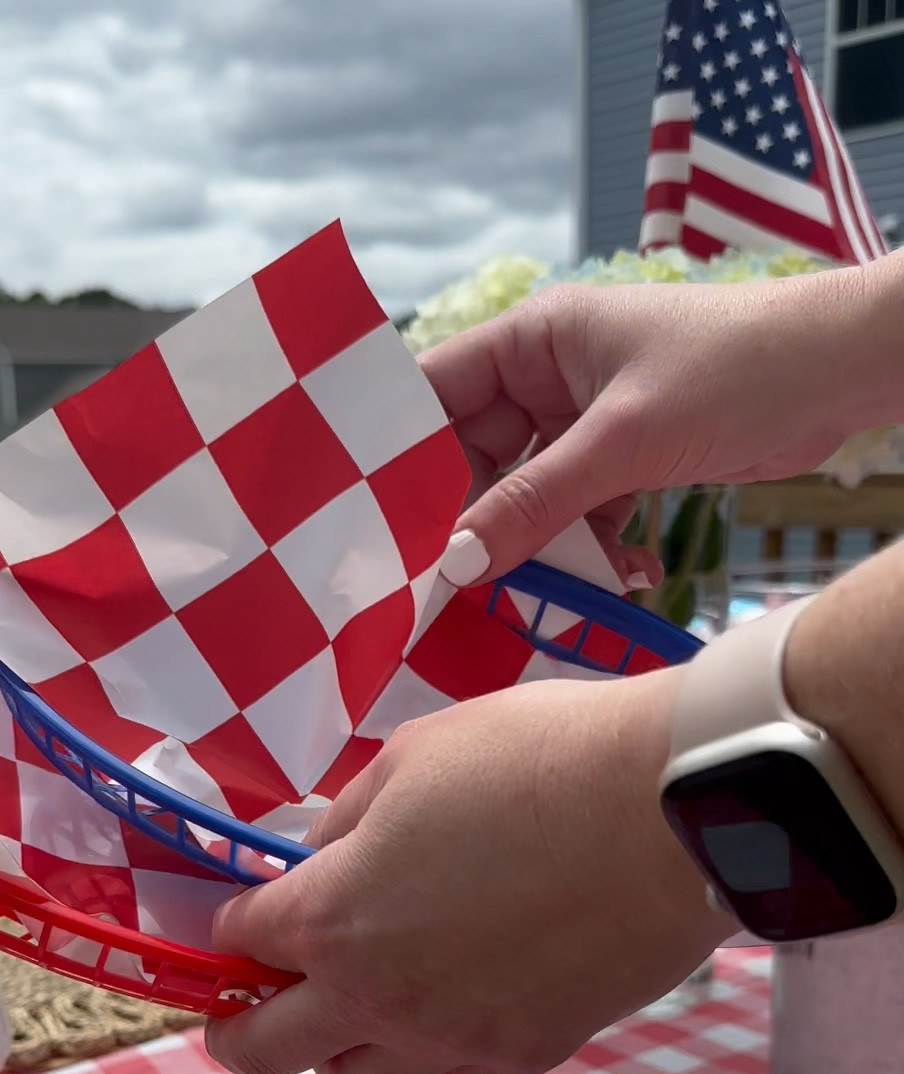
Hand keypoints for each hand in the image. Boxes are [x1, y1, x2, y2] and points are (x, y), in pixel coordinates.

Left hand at [204, 669, 725, 1073]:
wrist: (667, 810)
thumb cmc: (534, 759)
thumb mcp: (409, 758)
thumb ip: (348, 822)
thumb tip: (325, 856)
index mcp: (332, 916)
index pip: (243, 940)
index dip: (232, 925)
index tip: (240, 917)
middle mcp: (377, 996)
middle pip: (267, 1052)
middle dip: (237, 1032)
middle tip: (239, 1016)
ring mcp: (452, 1038)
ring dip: (340, 1057)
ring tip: (357, 1022)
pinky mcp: (529, 1055)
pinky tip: (453, 1036)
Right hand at [425, 263, 899, 584]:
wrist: (840, 374)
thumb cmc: (735, 367)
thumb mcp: (623, 441)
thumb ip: (535, 503)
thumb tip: (455, 562)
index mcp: (532, 338)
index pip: (433, 393)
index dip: (398, 457)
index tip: (371, 526)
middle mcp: (549, 377)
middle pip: (474, 459)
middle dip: (469, 523)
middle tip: (447, 588)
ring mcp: (586, 423)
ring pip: (528, 497)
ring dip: (536, 549)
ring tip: (537, 595)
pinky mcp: (625, 462)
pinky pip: (580, 516)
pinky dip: (591, 552)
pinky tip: (620, 579)